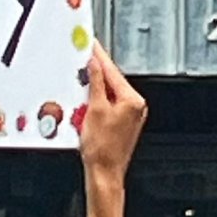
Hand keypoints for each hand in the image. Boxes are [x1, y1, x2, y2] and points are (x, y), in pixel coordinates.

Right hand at [80, 43, 147, 216]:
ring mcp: (129, 115)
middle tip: (81, 60)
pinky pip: (107, 102)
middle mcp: (135, 106)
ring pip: (108, 91)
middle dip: (95, 72)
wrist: (104, 173)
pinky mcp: (122, 123)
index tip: (90, 43)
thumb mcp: (94, 108)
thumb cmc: (102, 149)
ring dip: (94, 86)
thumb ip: (95, 82)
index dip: (98, 56)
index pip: (111, 70)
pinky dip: (96, 99)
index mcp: (132, 100)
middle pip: (111, 80)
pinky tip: (85, 101)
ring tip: (81, 83)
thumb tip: (93, 63)